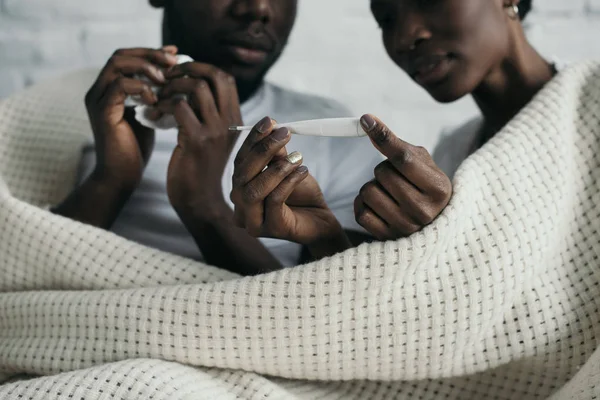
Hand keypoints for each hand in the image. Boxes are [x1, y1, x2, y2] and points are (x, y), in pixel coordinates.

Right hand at [85, 46, 178, 188]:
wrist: (121, 177)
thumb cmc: (136, 149)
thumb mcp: (149, 115)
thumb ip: (154, 95)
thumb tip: (176, 78)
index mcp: (109, 89)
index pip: (127, 56)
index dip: (151, 52)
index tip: (175, 55)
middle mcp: (99, 90)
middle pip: (121, 54)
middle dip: (150, 54)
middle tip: (173, 62)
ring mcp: (97, 99)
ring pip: (117, 64)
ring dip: (146, 68)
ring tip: (165, 80)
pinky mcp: (102, 112)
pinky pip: (119, 86)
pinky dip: (140, 87)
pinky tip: (156, 99)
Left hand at [155, 62, 242, 220]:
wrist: (200, 201)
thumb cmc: (200, 169)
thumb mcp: (213, 139)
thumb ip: (210, 115)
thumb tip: (193, 86)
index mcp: (235, 119)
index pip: (225, 78)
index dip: (201, 67)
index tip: (180, 73)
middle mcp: (229, 122)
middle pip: (214, 75)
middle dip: (187, 68)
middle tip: (167, 76)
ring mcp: (215, 130)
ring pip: (196, 86)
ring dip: (172, 86)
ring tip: (158, 96)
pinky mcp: (196, 140)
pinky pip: (179, 106)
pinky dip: (162, 104)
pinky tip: (153, 114)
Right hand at [230, 117, 345, 246]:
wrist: (321, 220)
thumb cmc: (302, 195)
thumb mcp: (287, 168)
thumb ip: (276, 152)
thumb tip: (271, 125)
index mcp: (240, 191)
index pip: (240, 162)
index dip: (253, 140)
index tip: (269, 121)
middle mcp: (240, 208)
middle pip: (242, 176)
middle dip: (263, 151)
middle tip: (284, 134)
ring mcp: (253, 222)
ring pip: (254, 191)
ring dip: (276, 169)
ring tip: (297, 157)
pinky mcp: (271, 230)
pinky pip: (274, 201)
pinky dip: (288, 182)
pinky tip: (302, 172)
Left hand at [355, 114, 451, 239]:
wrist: (432, 225)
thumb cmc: (425, 187)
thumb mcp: (422, 163)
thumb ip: (397, 144)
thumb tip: (367, 121)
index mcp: (438, 189)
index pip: (403, 159)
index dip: (382, 137)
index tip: (366, 119)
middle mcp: (424, 211)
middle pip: (382, 174)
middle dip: (383, 170)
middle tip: (395, 178)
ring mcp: (405, 227)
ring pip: (368, 192)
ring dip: (372, 187)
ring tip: (387, 193)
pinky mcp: (387, 238)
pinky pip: (360, 213)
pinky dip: (363, 204)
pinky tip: (377, 205)